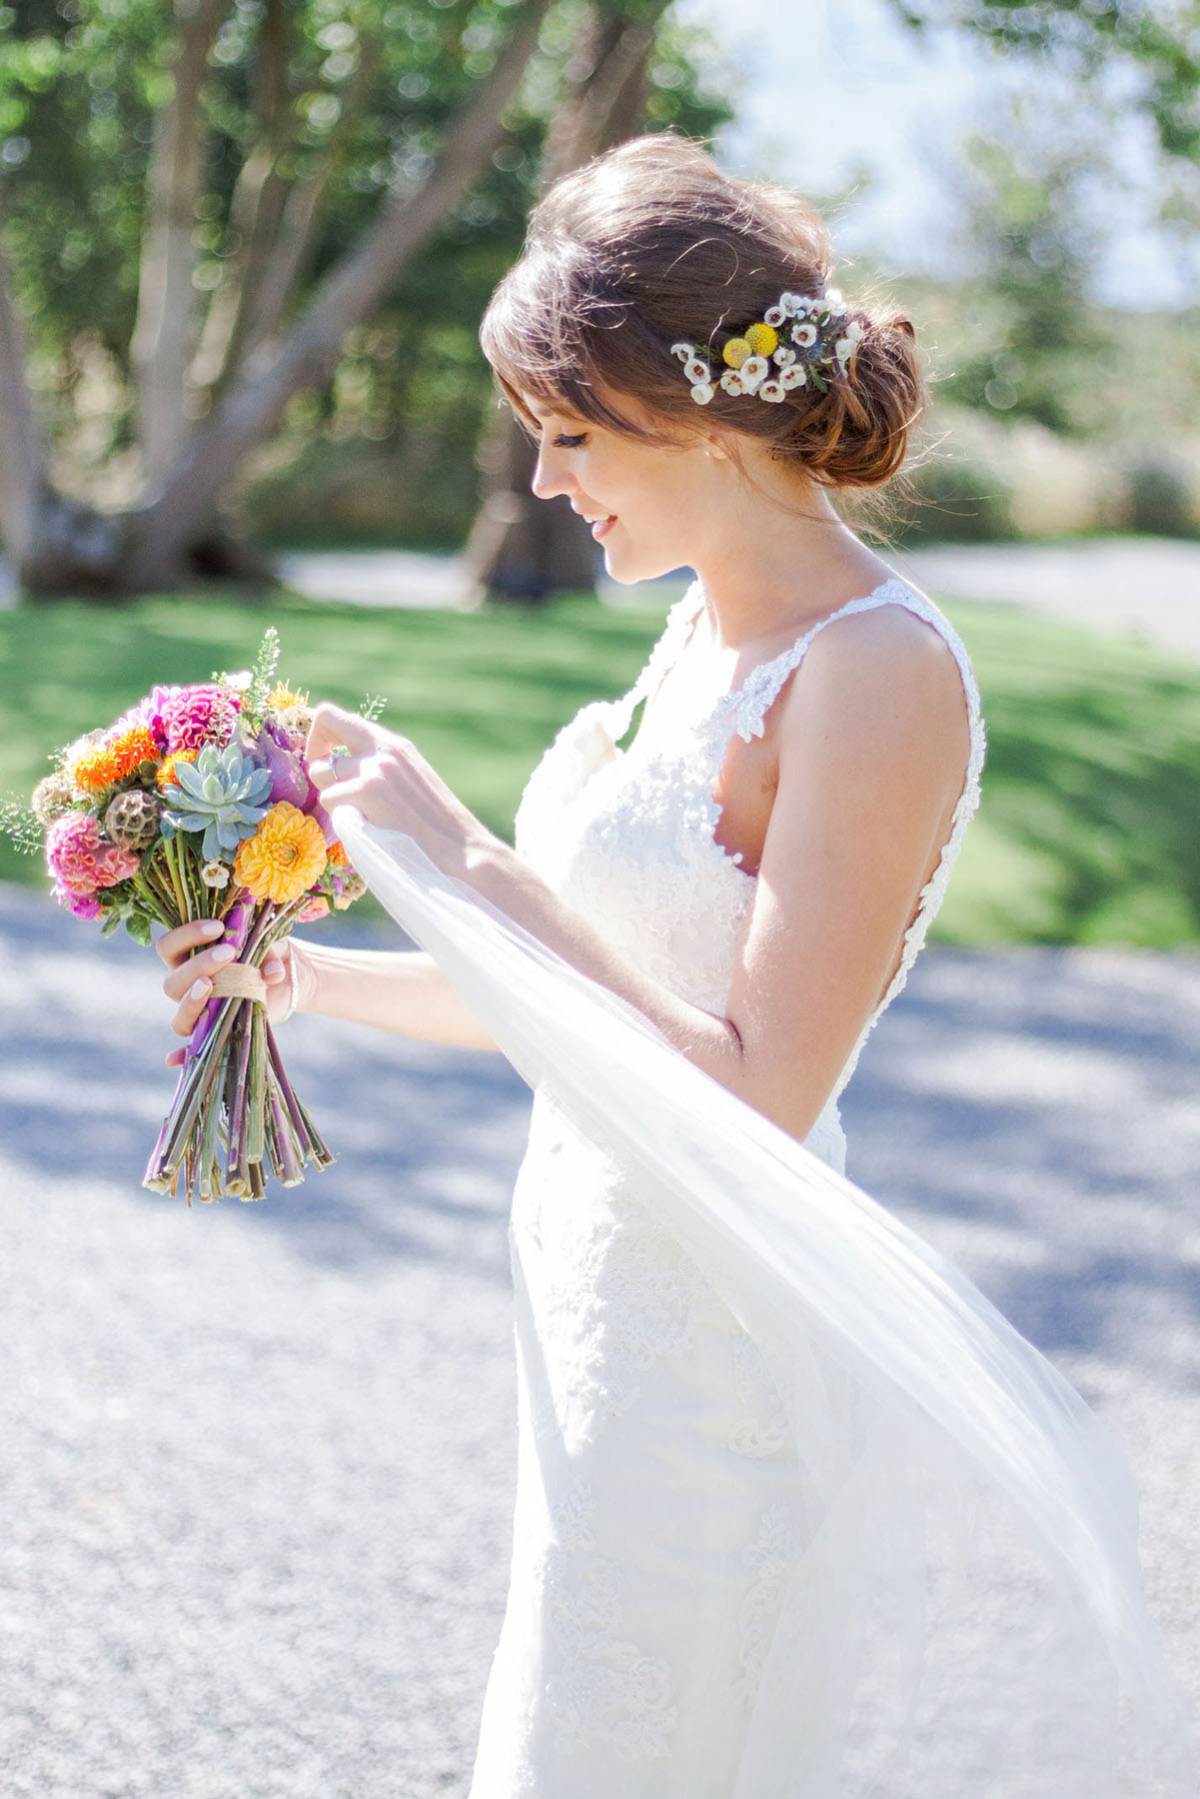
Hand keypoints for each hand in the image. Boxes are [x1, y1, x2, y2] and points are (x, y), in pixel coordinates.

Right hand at [155, 919, 314, 1066]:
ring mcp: (199, 1012)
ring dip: (192, 1001)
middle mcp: (187, 986)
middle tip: (229, 952)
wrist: (287, 979)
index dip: (186, 935)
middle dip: (198, 965)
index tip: (218, 926)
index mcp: (189, 957)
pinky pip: (191, 1049)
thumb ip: (269, 952)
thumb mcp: (270, 945)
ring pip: (180, 1015)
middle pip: (172, 982)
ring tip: (211, 986)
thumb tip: (272, 974)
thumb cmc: (267, 953)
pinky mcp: (213, 1032)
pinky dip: (181, 1055)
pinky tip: (173, 1058)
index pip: (168, 946)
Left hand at [306, 703, 499, 876]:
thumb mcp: (408, 782)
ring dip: (333, 797)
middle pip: (324, 725)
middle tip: (333, 790)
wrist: (460, 851)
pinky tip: (365, 829)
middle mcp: (384, 748)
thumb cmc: (432, 828)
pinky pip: (328, 799)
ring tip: (359, 817)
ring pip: (322, 772)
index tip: (324, 760)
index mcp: (394, 745)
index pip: (336, 715)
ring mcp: (375, 768)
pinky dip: (338, 818)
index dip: (319, 736)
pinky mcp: (368, 791)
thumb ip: (377, 768)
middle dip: (317, 760)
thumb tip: (334, 766)